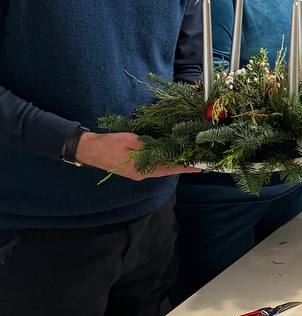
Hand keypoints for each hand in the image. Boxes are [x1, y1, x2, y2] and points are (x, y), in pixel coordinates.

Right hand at [75, 131, 200, 179]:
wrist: (88, 149)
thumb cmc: (108, 144)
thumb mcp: (130, 141)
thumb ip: (147, 145)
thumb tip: (163, 146)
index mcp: (141, 170)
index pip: (168, 169)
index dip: (184, 167)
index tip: (199, 167)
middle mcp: (141, 173)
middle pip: (166, 170)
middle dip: (181, 165)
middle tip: (198, 159)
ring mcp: (137, 171)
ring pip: (160, 168)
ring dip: (173, 163)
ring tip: (188, 156)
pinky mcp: (133, 167)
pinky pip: (152, 164)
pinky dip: (163, 160)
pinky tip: (170, 154)